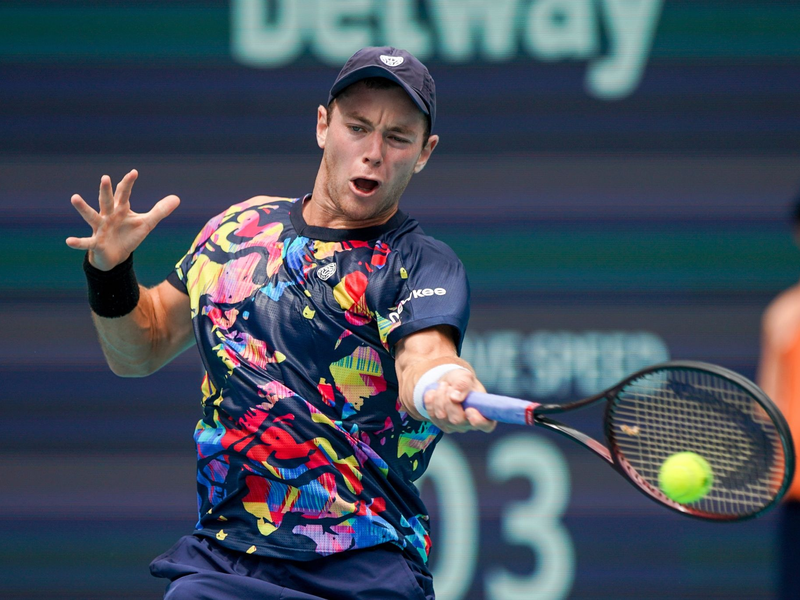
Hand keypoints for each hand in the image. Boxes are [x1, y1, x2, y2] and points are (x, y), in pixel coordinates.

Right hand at [65, 169, 179, 270]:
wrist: (116, 256)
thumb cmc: (129, 235)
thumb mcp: (146, 223)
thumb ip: (160, 211)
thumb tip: (177, 198)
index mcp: (120, 209)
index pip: (124, 193)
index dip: (128, 184)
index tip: (134, 172)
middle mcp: (108, 215)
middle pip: (107, 201)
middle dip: (106, 190)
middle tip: (105, 177)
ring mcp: (100, 228)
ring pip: (92, 216)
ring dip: (83, 208)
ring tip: (74, 197)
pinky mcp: (96, 243)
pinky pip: (86, 242)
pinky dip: (78, 242)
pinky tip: (69, 241)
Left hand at [423, 368, 495, 433]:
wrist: (448, 383)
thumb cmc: (461, 381)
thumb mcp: (465, 376)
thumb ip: (463, 384)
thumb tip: (455, 398)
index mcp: (483, 412)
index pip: (487, 425)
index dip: (479, 421)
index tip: (470, 410)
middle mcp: (470, 423)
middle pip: (457, 420)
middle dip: (449, 401)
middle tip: (448, 386)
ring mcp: (454, 426)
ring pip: (442, 417)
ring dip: (439, 397)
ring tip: (443, 386)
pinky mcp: (441, 424)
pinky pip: (432, 415)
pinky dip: (430, 401)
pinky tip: (433, 392)